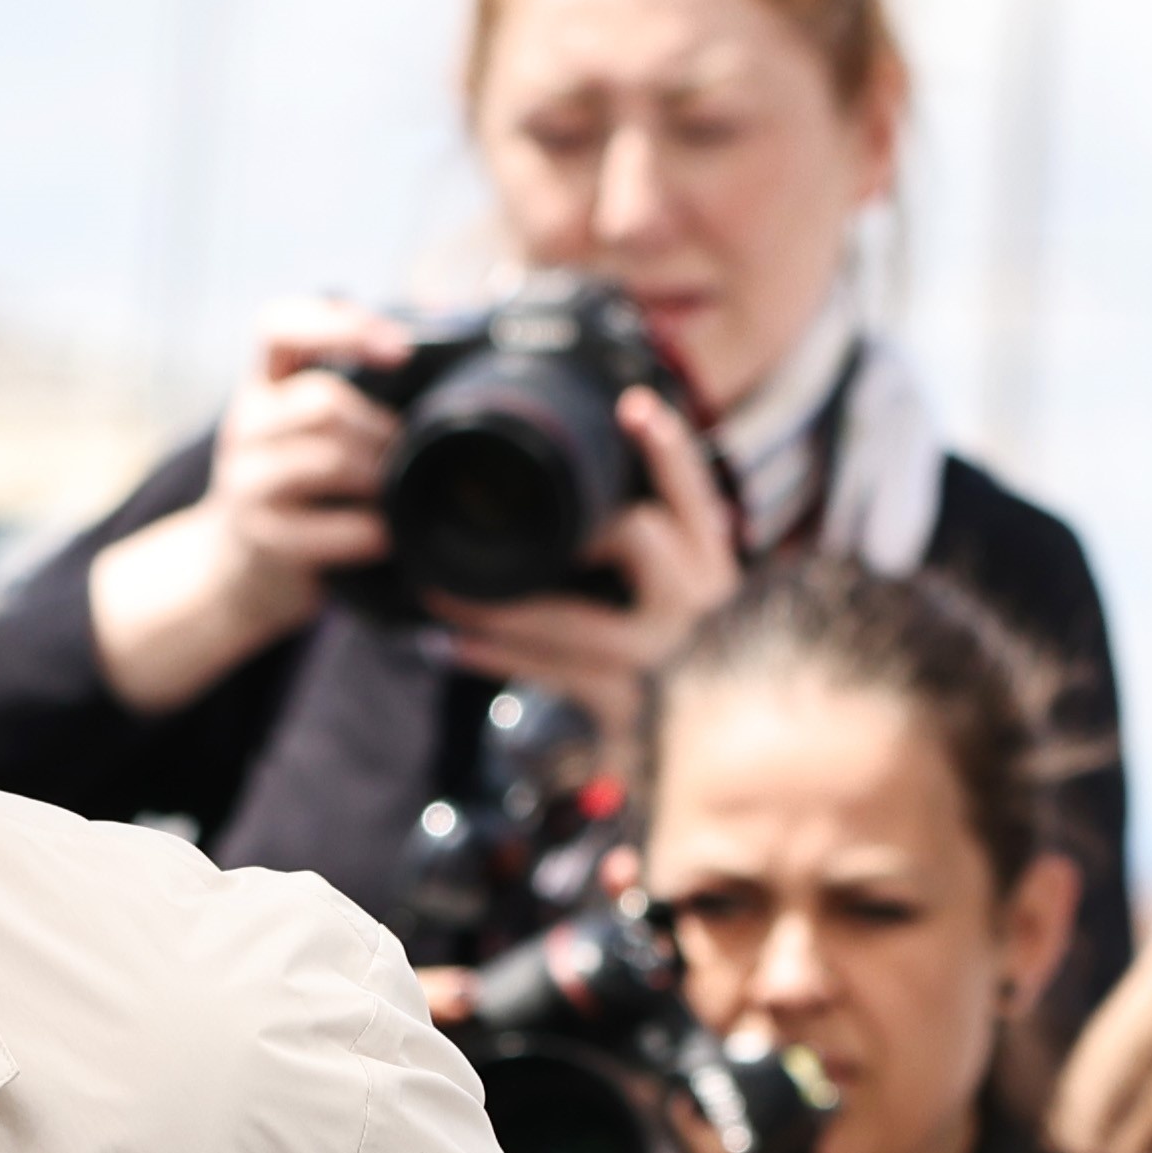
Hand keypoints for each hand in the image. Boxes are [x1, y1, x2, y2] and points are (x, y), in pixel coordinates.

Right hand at [82, 294, 411, 699]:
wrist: (242, 569)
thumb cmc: (303, 490)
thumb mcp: (310, 431)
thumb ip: (356, 392)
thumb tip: (442, 333)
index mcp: (264, 386)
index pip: (279, 328)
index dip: (337, 325)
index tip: (400, 348)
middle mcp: (245, 426)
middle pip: (322, 402)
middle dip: (379, 428)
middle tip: (405, 454)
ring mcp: (246, 483)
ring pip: (329, 460)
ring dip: (379, 475)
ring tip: (396, 491)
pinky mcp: (262, 537)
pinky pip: (333, 526)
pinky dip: (370, 531)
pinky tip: (385, 536)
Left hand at [427, 390, 746, 741]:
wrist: (683, 747)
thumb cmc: (657, 642)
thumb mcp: (668, 579)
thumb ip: (644, 526)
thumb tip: (589, 454)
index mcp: (711, 562)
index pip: (694, 492)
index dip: (667, 447)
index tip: (633, 405)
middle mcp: (699, 607)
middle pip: (637, 536)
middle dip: (571, 526)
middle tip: (501, 519)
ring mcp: (664, 660)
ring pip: (572, 619)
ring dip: (498, 604)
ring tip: (440, 591)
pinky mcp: (628, 708)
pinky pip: (548, 674)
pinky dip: (494, 656)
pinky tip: (449, 642)